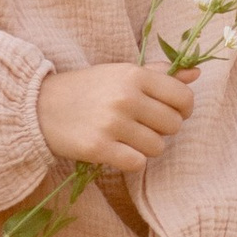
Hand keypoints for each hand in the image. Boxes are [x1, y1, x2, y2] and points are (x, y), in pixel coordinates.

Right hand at [37, 61, 196, 172]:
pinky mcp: (99, 148)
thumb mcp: (120, 73)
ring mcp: (112, 124)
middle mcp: (125, 97)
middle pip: (173, 125)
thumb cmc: (87, 89)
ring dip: (147, 147)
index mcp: (133, 75)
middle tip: (143, 127)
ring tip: (128, 139)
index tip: (170, 113)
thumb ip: (159, 74)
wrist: (40, 106)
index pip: (183, 98)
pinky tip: (118, 151)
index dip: (183, 110)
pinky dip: (131, 161)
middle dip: (163, 130)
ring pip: (157, 147)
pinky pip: (137, 163)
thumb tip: (196, 74)